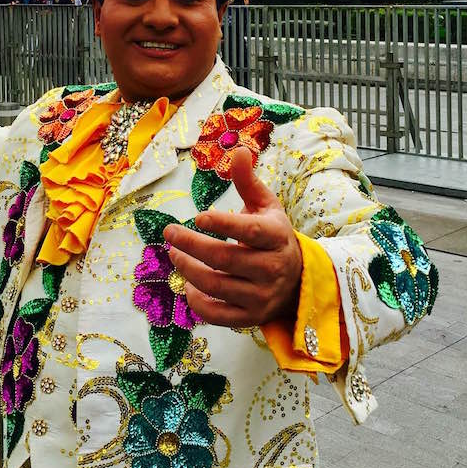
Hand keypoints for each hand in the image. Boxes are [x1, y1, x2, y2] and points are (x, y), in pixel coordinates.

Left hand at [163, 148, 302, 327]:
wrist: (297, 281)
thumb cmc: (272, 236)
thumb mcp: (266, 207)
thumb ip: (248, 181)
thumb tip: (238, 150)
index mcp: (276, 236)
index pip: (249, 230)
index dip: (222, 223)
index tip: (197, 217)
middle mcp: (272, 268)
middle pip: (225, 258)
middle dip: (191, 245)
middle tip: (169, 234)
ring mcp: (262, 296)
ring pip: (217, 285)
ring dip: (188, 269)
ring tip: (174, 254)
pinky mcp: (251, 317)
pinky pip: (218, 315)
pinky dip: (197, 302)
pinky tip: (187, 285)